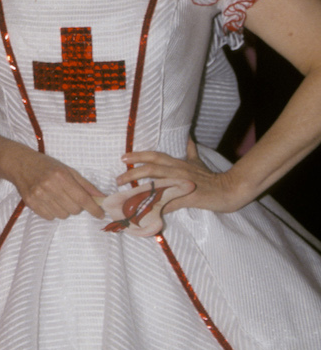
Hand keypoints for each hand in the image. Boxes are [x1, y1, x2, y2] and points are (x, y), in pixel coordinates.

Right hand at [7, 149, 104, 219]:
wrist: (20, 163)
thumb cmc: (46, 165)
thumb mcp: (67, 170)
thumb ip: (85, 185)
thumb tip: (102, 198)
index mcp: (61, 176)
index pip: (82, 198)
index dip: (94, 209)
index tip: (101, 214)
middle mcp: (50, 186)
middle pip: (74, 210)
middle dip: (78, 207)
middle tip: (71, 197)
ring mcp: (39, 196)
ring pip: (63, 215)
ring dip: (65, 209)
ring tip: (58, 198)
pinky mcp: (31, 203)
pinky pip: (50, 217)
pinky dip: (53, 212)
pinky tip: (49, 201)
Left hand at [117, 141, 242, 213]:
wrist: (231, 189)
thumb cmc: (211, 176)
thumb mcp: (198, 160)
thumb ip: (190, 150)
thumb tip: (187, 137)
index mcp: (178, 163)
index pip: (155, 156)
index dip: (139, 155)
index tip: (123, 157)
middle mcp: (178, 171)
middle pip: (152, 168)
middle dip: (133, 172)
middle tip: (118, 178)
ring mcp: (182, 184)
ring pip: (158, 184)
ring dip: (140, 189)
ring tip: (126, 194)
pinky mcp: (188, 197)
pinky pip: (170, 202)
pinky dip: (158, 207)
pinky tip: (146, 212)